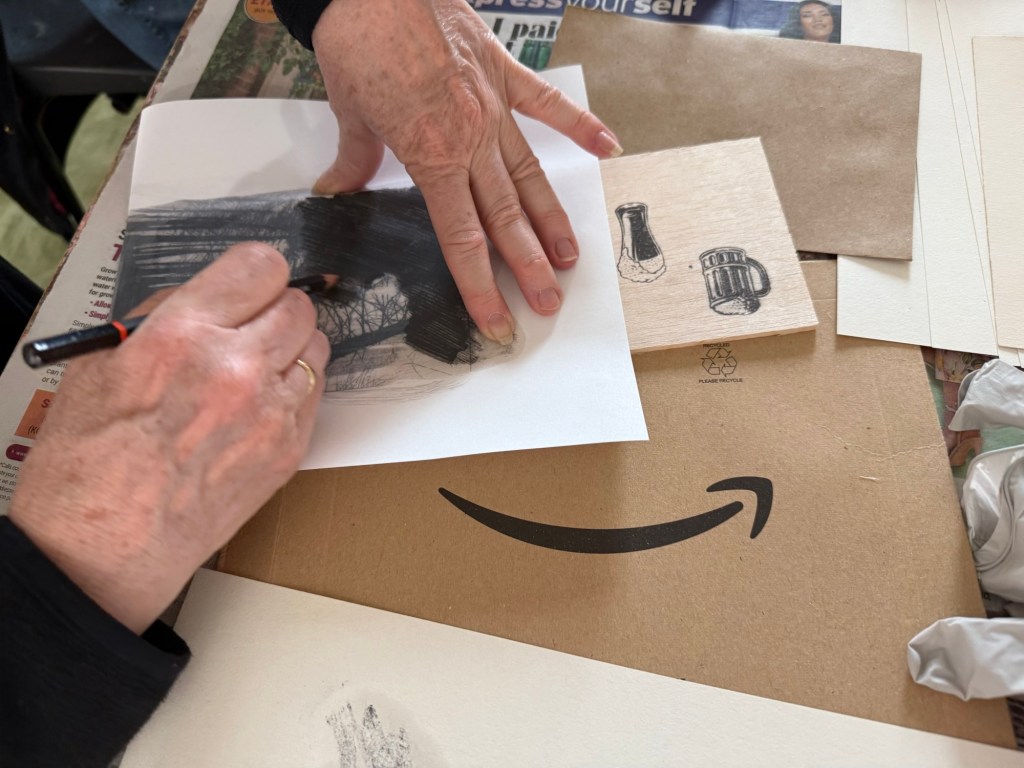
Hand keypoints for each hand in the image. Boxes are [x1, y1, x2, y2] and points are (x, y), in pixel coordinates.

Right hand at [9, 243, 328, 632]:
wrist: (103, 550)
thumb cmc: (88, 462)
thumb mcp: (98, 363)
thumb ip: (162, 316)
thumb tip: (207, 297)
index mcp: (182, 336)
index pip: (260, 266)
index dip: (253, 272)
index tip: (245, 285)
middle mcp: (236, 368)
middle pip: (298, 305)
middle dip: (274, 309)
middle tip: (248, 328)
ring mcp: (271, 413)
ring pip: (316, 347)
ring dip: (290, 348)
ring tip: (253, 369)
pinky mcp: (289, 451)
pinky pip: (315, 394)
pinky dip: (294, 390)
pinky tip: (257, 406)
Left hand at [310, 0, 621, 344]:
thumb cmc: (358, 37)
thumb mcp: (348, 108)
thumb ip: (355, 157)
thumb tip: (335, 190)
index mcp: (431, 156)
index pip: (461, 237)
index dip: (479, 285)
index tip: (496, 320)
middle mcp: (471, 140)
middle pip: (505, 217)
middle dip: (527, 267)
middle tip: (548, 304)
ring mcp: (494, 106)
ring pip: (531, 175)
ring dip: (552, 220)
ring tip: (570, 257)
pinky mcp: (504, 71)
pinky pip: (547, 105)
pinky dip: (580, 125)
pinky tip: (608, 149)